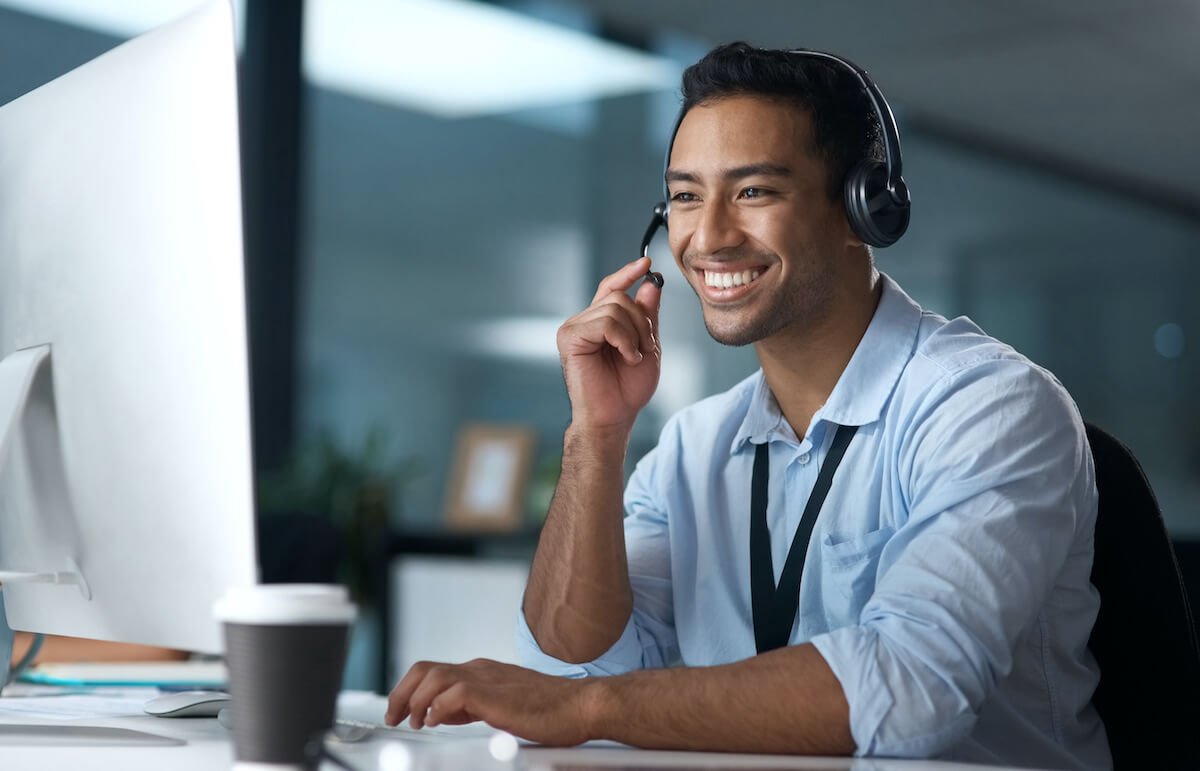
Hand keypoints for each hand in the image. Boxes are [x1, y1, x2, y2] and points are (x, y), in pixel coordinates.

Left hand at [385, 658, 594, 745]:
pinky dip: (436, 709)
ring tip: (414, 722)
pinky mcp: (493, 694)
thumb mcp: (501, 706)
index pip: (433, 671)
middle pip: (424, 668)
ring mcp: (486, 678)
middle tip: (393, 716)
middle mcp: (479, 669)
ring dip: (414, 701)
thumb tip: (442, 713)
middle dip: (400, 693)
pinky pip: (451, 695)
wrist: (580, 705)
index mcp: (481, 671)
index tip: (400, 710)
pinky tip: (436, 722)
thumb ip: (472, 706)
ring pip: (432, 677)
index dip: (409, 690)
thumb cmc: (550, 709)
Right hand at [557, 256, 661, 431]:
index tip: (647, 264)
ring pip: (615, 307)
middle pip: (620, 297)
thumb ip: (647, 316)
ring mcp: (573, 328)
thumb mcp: (647, 345)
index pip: (612, 288)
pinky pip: (605, 323)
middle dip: (642, 322)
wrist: (614, 416)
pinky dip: (624, 340)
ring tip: (634, 357)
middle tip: (646, 348)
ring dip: (635, 334)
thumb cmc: (627, 389)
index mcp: (599, 323)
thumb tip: (651, 283)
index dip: (628, 273)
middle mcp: (583, 321)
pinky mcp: (569, 338)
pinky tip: (626, 358)